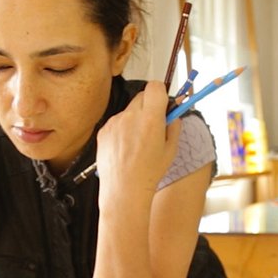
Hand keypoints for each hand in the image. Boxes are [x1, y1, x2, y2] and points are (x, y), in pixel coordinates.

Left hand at [96, 80, 181, 198]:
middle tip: (153, 124)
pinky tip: (125, 149)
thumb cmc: (148, 173)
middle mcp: (130, 117)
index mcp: (151, 119)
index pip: (155, 87)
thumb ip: (174, 127)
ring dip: (134, 119)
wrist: (124, 190)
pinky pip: (116, 123)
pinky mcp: (104, 131)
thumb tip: (174, 114)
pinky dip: (122, 130)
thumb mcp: (171, 150)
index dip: (160, 93)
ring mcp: (114, 123)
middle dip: (149, 106)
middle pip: (141, 96)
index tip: (163, 103)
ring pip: (128, 111)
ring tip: (137, 144)